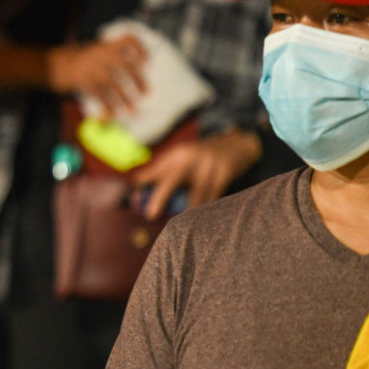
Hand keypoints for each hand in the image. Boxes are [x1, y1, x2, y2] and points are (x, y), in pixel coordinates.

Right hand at [47, 35, 146, 116]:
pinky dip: (108, 105)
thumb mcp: (93, 51)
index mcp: (105, 45)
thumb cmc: (75, 60)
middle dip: (138, 79)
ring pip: (114, 83)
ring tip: (133, 109)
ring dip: (125, 98)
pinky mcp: (83, 80)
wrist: (51, 64)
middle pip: (126, 64)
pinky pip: (100, 95)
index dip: (141, 49)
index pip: (128, 40)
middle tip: (146, 92)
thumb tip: (132, 74)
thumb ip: (110, 58)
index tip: (147, 61)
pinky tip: (113, 113)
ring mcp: (91, 67)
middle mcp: (100, 53)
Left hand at [133, 128, 260, 219]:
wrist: (236, 144)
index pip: (153, 171)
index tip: (133, 202)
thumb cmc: (201, 158)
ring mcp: (208, 165)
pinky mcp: (224, 173)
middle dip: (159, 197)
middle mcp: (190, 158)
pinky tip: (202, 220)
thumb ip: (162, 172)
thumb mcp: (181, 158)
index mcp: (175, 155)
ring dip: (188, 212)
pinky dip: (207, 210)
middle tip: (150, 215)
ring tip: (181, 225)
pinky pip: (213, 197)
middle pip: (171, 180)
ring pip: (195, 195)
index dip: (141, 186)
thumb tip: (137, 192)